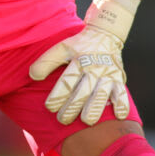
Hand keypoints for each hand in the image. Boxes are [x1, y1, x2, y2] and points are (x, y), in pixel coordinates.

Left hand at [29, 0, 139, 125]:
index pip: (67, 80)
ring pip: (101, 93)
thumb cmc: (79, 45)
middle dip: (73, 106)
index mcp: (78, 60)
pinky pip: (121, 93)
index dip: (58, 94)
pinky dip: (121, 104)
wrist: (105, 34)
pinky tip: (119, 115)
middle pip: (83, 90)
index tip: (49, 107)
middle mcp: (93, 67)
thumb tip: (32, 76)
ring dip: (95, 108)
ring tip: (87, 121)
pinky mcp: (118, 79)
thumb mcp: (61, 48)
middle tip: (63, 119)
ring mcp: (107, 74)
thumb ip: (46, 62)